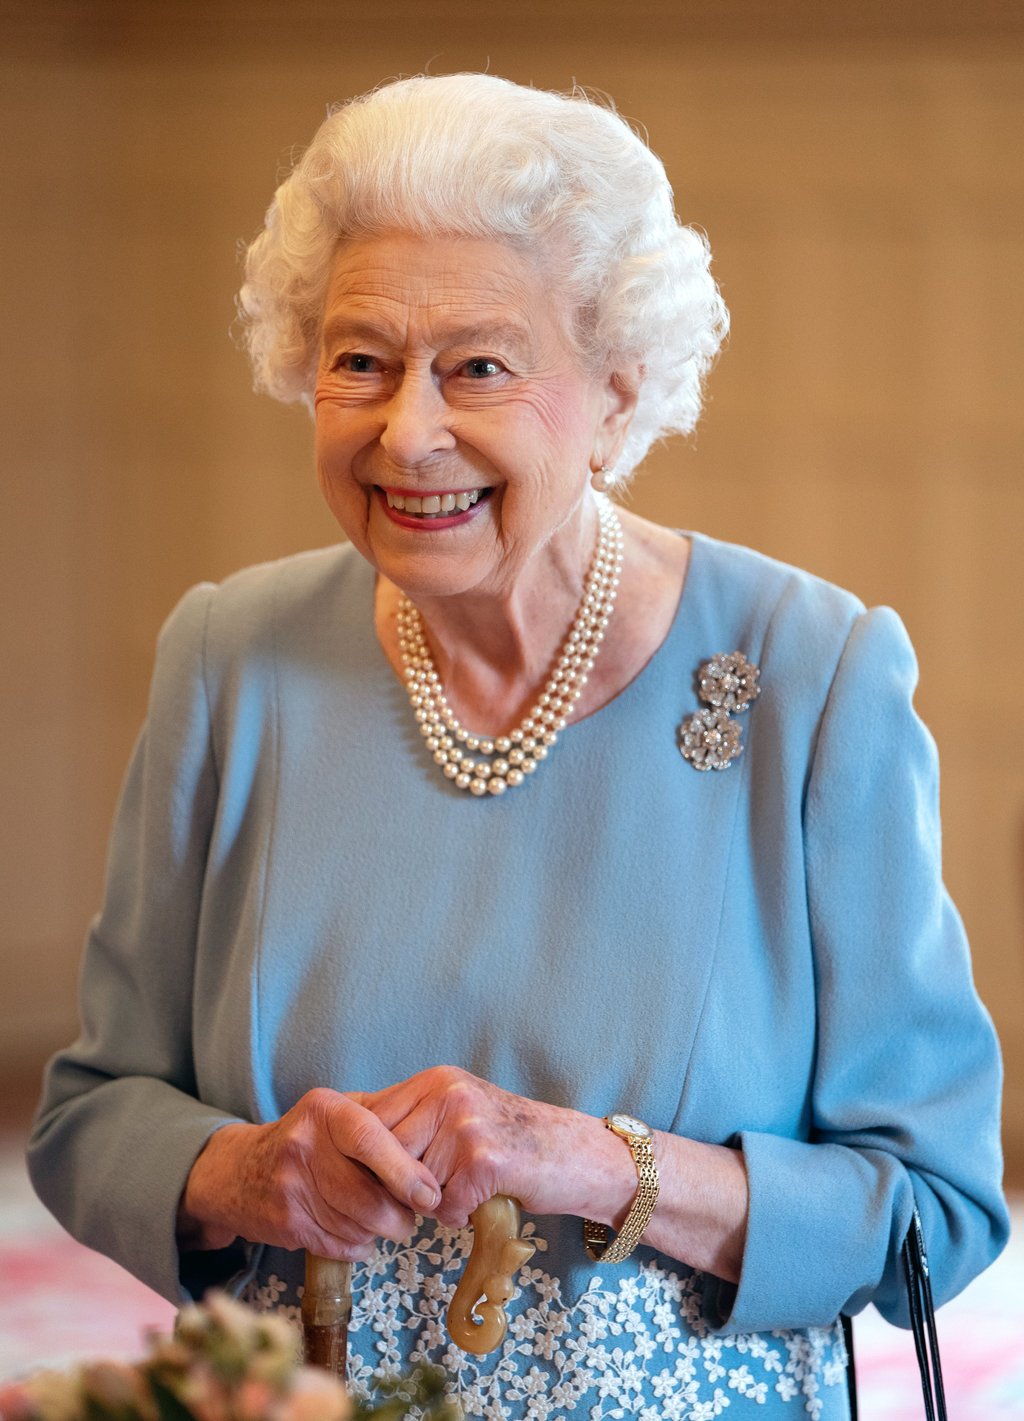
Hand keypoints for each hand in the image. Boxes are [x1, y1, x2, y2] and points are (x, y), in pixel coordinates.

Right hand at [177, 1088, 441, 1259]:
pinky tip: (359, 1234)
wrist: (237, 1171)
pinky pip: (338, 1243)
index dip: (405, 1172)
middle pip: (366, 1194)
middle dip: (400, 1215)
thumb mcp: (335, 1110)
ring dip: (381, 1232)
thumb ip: (380, 1117)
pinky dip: (358, 1245)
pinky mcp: (285, 1222)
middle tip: (413, 1216)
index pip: (371, 1139)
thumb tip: (433, 1139)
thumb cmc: (306, 1138)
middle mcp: (304, 1144)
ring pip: (356, 1224)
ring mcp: (290, 1186)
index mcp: (325, 1110)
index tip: (429, 1195)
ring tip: (388, 1223)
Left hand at [352, 1066, 634, 1228]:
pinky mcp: (484, 1161)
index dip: (365, 1158)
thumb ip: (413, 1121)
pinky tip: (482, 1199)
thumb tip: (348, 1142)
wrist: (572, 1154)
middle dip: (396, 1185)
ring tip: (461, 1189)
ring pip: (412, 1185)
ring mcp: (466, 1126)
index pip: (370, 1119)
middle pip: (385, 1154)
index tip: (371, 1178)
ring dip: (432, 1201)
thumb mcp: (458, 1112)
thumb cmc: (510, 1140)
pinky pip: (444, 1207)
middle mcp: (447, 1094)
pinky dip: (459, 1215)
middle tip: (422, 1195)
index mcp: (436, 1081)